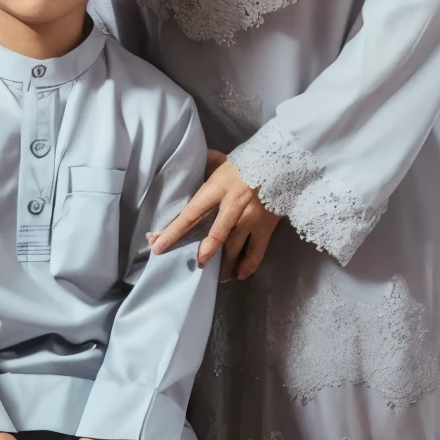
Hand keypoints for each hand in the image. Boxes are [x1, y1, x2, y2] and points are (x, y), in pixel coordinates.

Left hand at [149, 149, 281, 280]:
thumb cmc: (245, 164)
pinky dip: (247, 266)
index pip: (191, 214)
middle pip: (214, 236)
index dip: (173, 232)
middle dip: (202, 253)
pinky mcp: (266, 227)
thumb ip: (203, 167)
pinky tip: (238, 274)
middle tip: (192, 265)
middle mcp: (233, 206)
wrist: (282, 163)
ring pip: (234, 248)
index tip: (157, 246)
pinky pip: (256, 252)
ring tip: (215, 276)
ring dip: (223, 266)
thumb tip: (183, 165)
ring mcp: (251, 219)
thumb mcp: (220, 162)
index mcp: (217, 189)